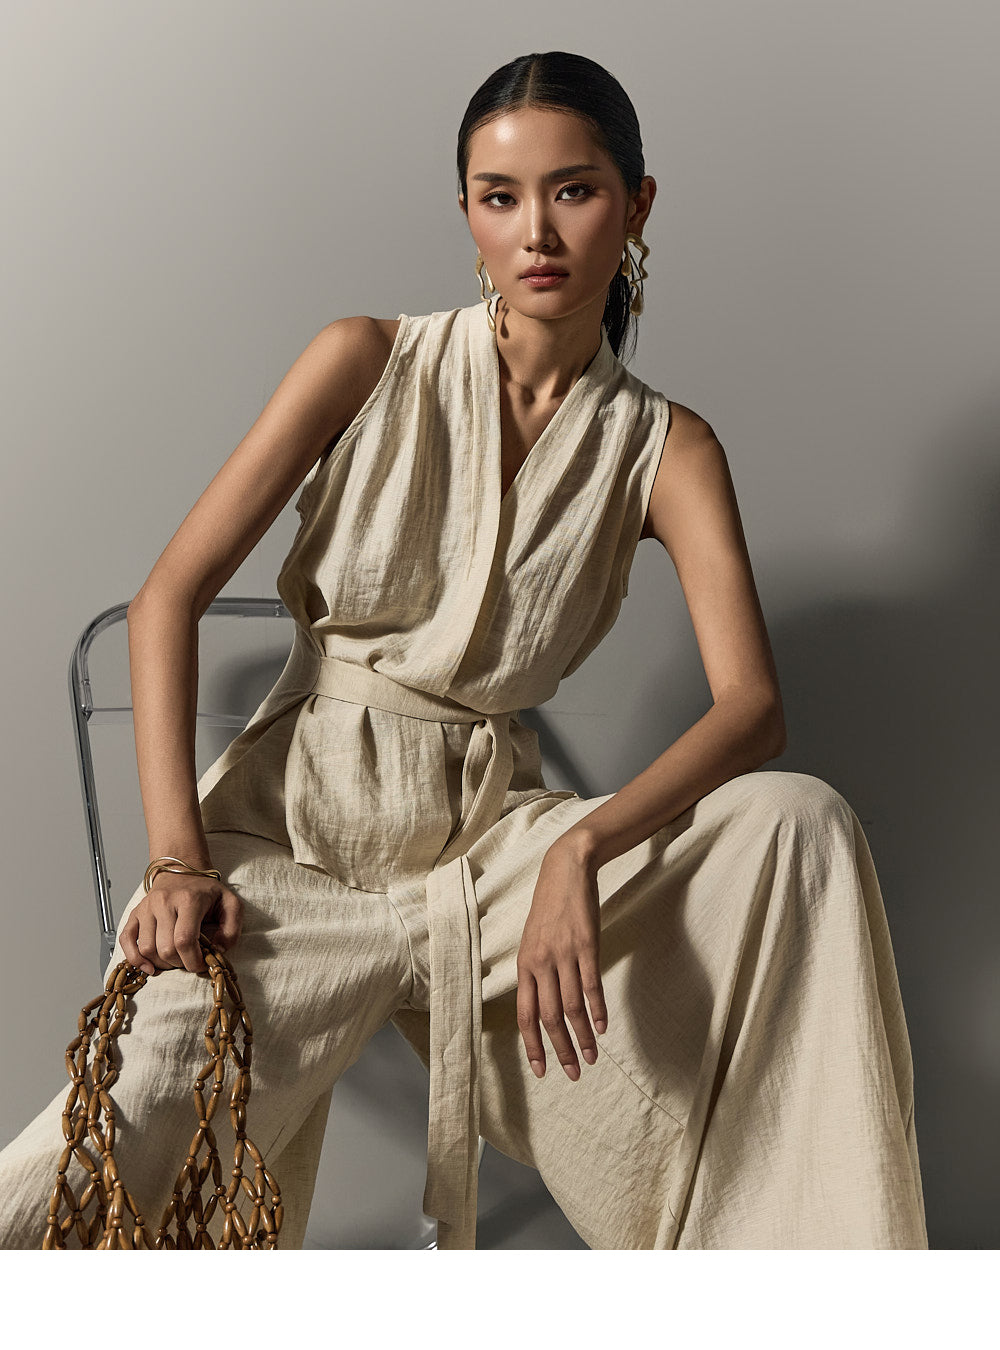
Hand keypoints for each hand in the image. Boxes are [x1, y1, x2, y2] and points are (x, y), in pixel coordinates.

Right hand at [120, 870, 243, 975]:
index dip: (193, 961)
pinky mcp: (135, 913)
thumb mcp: (230, 904)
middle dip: (179, 963)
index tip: (200, 965)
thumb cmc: (206, 891)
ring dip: (161, 963)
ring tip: (174, 961)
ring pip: (146, 948)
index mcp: (188, 900)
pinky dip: (134, 958)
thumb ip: (232, 929)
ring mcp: (146, 907)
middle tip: (189, 961)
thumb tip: (217, 951)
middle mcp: (163, 902)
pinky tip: (148, 966)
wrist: (182, 871)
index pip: (185, 940)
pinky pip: (126, 940)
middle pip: (165, 948)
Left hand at [515, 840, 607, 1080]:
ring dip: (582, 1037)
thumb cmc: (549, 908)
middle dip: (561, 1050)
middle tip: (573, 1073)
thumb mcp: (533, 941)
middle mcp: (541, 963)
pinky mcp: (586, 945)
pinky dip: (597, 1010)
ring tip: (591, 1058)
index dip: (532, 1045)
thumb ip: (536, 973)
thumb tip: (540, 1006)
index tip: (541, 1071)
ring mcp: (564, 954)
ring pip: (572, 1007)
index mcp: (525, 965)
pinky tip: (602, 1028)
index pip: (525, 1015)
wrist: (565, 870)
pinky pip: (591, 985)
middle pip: (549, 1018)